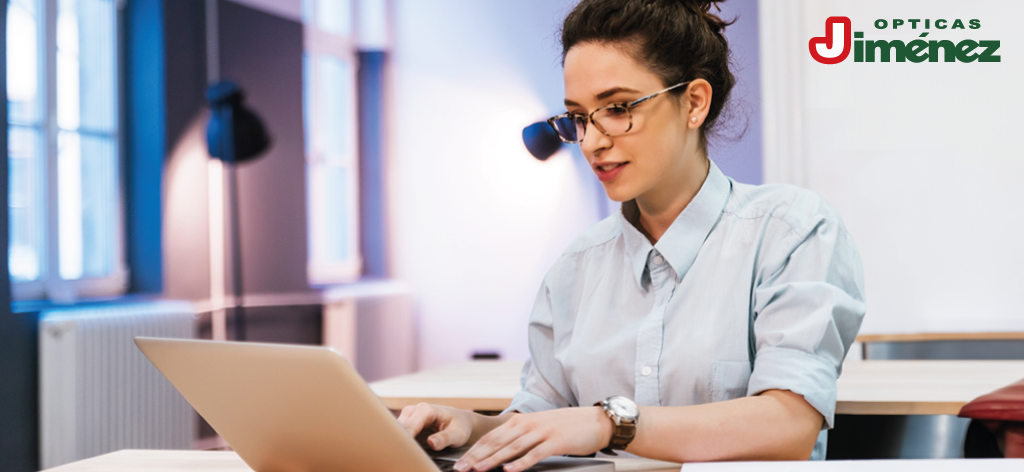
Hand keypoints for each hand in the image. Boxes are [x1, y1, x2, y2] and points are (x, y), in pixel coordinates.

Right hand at [397, 402, 475, 450]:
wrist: (459, 422)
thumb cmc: (459, 426)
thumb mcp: (458, 434)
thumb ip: (445, 438)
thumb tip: (431, 443)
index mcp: (425, 410)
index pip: (409, 427)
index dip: (405, 441)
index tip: (404, 453)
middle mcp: (413, 411)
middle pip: (398, 429)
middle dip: (399, 443)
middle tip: (403, 457)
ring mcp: (407, 417)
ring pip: (395, 432)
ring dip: (398, 444)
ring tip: (403, 456)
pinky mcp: (406, 425)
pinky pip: (398, 435)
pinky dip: (400, 444)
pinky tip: (405, 453)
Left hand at [453, 407, 612, 471]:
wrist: (596, 420)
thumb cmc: (567, 427)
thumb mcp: (539, 428)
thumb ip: (520, 437)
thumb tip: (501, 451)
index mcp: (521, 421)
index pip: (492, 436)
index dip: (474, 449)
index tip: (460, 462)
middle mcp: (528, 424)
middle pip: (497, 441)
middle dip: (476, 456)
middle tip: (460, 468)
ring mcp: (542, 431)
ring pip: (512, 447)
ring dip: (493, 460)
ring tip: (478, 470)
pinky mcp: (556, 441)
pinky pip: (535, 453)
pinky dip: (521, 463)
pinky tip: (509, 470)